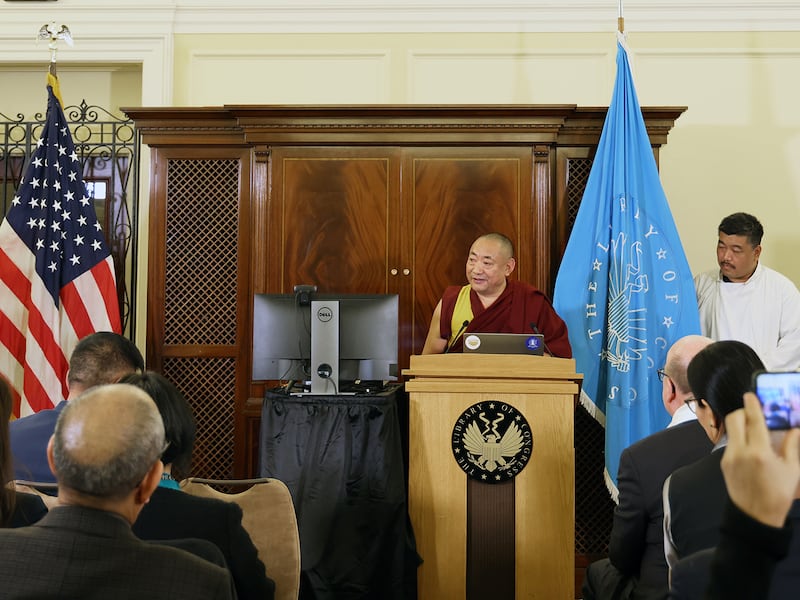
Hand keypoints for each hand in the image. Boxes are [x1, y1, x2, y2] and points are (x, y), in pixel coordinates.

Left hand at [721, 392, 799, 527]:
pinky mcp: (723, 463)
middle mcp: (740, 452)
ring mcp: (729, 457)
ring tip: (754, 430)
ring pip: (730, 430)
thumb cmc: (778, 495)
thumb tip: (794, 427)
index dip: (752, 405)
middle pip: (734, 419)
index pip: (753, 421)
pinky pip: (730, 443)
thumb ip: (792, 445)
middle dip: (743, 412)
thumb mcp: (792, 470)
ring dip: (740, 425)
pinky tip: (751, 446)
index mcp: (759, 453)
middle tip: (755, 413)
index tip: (750, 395)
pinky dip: (739, 438)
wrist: (755, 517)